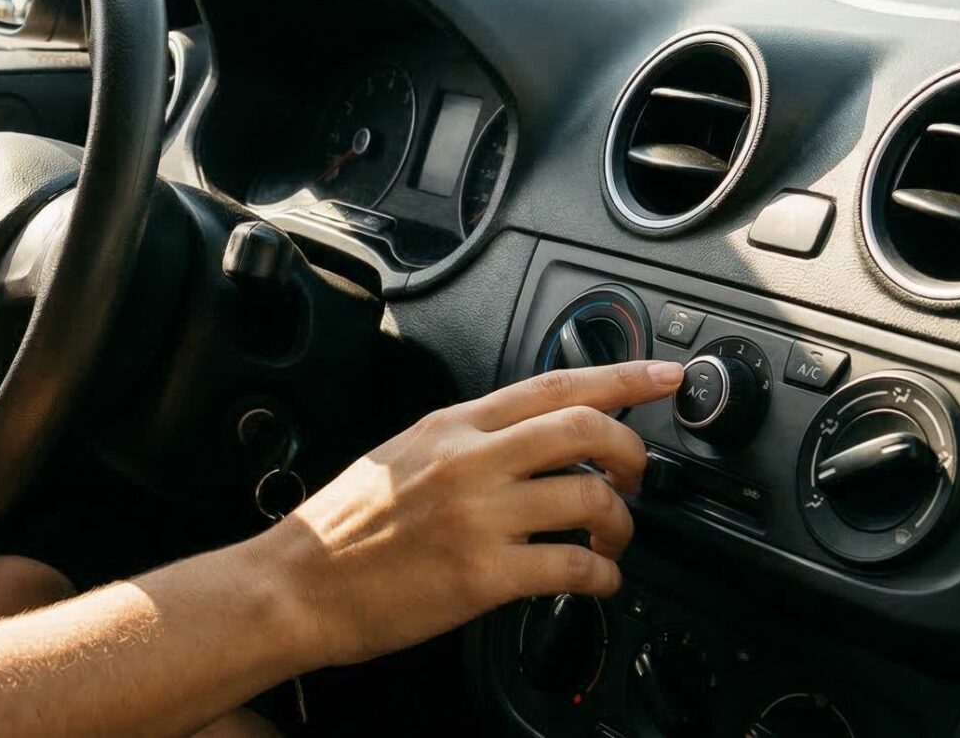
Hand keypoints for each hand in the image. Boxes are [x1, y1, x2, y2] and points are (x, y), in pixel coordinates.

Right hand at [268, 359, 682, 667]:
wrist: (296, 584)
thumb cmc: (343, 528)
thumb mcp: (400, 455)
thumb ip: (464, 441)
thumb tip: (526, 439)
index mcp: (450, 426)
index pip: (552, 385)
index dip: (620, 377)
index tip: (663, 376)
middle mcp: (468, 461)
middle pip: (585, 430)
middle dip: (633, 452)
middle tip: (638, 475)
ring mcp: (478, 517)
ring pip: (590, 500)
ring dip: (621, 525)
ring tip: (610, 541)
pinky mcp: (483, 576)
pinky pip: (574, 569)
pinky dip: (602, 579)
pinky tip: (595, 583)